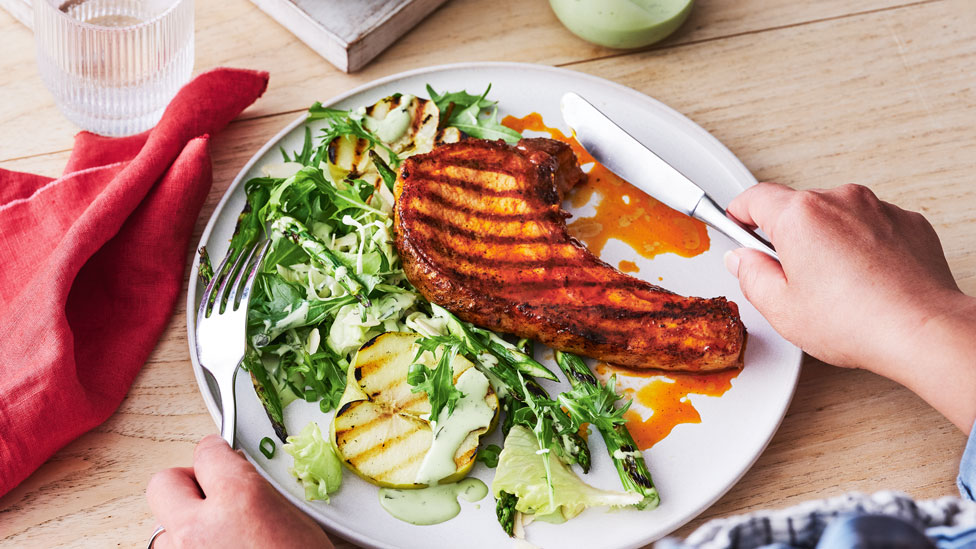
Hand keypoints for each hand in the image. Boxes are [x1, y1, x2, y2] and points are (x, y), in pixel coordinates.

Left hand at [147, 435, 333, 548]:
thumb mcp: (295, 522)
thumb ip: (258, 494)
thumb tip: (240, 481)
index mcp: (239, 500)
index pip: (208, 452)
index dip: (217, 453)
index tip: (221, 456)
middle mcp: (200, 527)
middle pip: (164, 482)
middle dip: (187, 484)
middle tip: (209, 493)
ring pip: (162, 527)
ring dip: (184, 528)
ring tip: (216, 541)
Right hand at [724, 182, 975, 432]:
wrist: (923, 330)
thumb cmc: (857, 321)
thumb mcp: (781, 308)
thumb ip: (751, 275)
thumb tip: (743, 260)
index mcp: (800, 215)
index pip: (755, 197)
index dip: (740, 212)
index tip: (737, 222)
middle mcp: (839, 200)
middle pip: (797, 207)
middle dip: (787, 234)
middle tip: (788, 273)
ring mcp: (877, 208)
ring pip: (836, 215)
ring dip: (827, 239)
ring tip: (833, 284)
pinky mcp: (907, 222)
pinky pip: (871, 225)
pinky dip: (862, 245)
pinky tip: (863, 280)